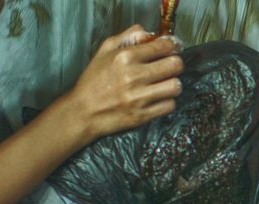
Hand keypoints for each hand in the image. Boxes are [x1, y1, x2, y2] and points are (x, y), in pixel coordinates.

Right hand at [64, 25, 183, 141]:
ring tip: (166, 83)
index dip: (172, 45)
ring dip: (173, 83)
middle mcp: (134, 76)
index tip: (173, 47)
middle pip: (174, 65)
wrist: (83, 112)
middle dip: (175, 63)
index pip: (162, 46)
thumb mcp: (104, 50)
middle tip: (171, 65)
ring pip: (175, 86)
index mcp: (125, 57)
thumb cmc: (93, 81)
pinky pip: (169, 106)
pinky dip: (168, 101)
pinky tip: (159, 98)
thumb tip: (148, 33)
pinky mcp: (142, 115)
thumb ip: (127, 36)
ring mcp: (139, 98)